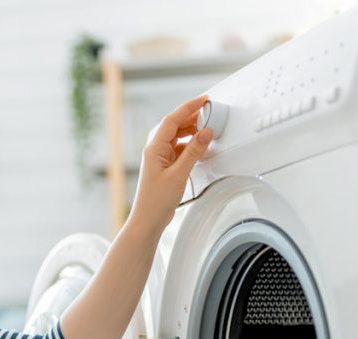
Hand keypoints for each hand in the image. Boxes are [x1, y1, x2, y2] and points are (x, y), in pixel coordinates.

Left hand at [128, 94, 213, 234]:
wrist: (149, 219)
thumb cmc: (156, 200)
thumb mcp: (179, 173)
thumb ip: (194, 151)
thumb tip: (206, 133)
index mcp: (154, 148)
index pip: (172, 120)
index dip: (188, 107)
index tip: (203, 100)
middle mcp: (155, 151)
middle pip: (175, 126)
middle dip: (192, 117)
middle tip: (209, 112)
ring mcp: (160, 158)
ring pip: (178, 138)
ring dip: (192, 131)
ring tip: (207, 128)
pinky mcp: (165, 167)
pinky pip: (180, 150)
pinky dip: (191, 146)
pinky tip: (200, 147)